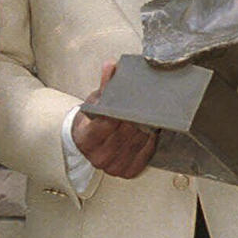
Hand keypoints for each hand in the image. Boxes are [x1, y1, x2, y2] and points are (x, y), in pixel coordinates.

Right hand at [71, 61, 156, 178]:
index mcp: (86, 139)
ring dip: (147, 127)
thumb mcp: (95, 101)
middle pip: (125, 133)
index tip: (132, 101)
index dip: (120, 112)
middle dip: (138, 117)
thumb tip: (111, 66)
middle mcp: (98, 157)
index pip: (107, 124)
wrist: (86, 141)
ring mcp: (113, 167)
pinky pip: (145, 154)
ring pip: (137, 143)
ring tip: (151, 114)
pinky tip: (152, 129)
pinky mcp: (127, 171)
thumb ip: (105, 85)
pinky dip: (150, 140)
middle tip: (149, 103)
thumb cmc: (90, 121)